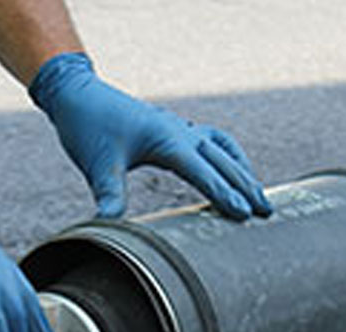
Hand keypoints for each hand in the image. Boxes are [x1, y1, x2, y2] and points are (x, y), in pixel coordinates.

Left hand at [29, 53, 271, 219]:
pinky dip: (229, 155)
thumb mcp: (97, 164)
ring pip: (223, 150)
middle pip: (223, 161)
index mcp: (166, 139)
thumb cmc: (88, 126)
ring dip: (243, 171)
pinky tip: (235, 168)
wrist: (78, 94)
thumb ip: (109, 195)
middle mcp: (180, 131)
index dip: (224, 194)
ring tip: (259, 194)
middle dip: (246, 187)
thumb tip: (109, 224)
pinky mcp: (176, 129)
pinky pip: (214, 140)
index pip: (203, 172)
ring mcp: (181, 128)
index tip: (244, 214)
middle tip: (266, 211)